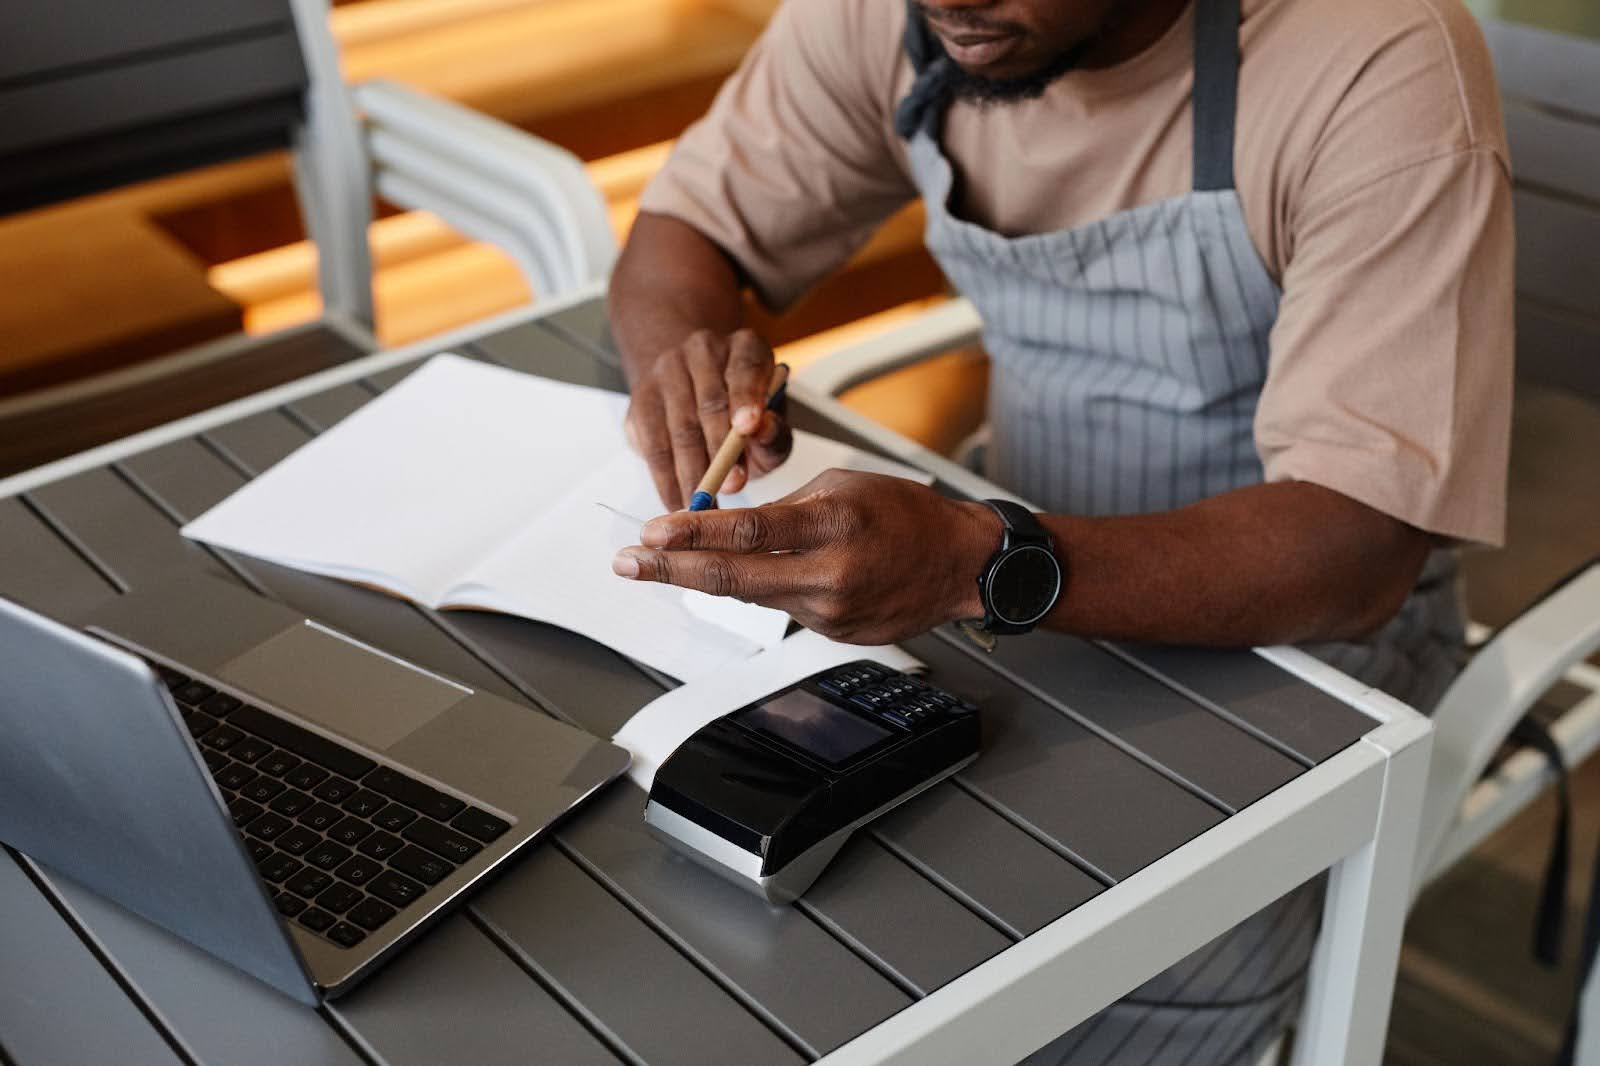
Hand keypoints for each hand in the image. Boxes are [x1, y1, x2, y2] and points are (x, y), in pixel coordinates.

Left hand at [611, 470, 1002, 643]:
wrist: (960, 566)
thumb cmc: (906, 515)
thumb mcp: (844, 486)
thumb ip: (785, 507)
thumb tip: (727, 525)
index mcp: (832, 525)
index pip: (747, 533)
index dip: (691, 535)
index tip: (650, 534)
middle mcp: (828, 574)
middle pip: (732, 579)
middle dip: (670, 571)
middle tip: (627, 564)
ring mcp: (830, 611)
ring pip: (751, 595)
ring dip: (704, 581)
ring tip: (663, 566)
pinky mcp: (834, 633)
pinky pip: (782, 607)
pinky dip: (760, 589)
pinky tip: (750, 576)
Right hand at [622, 328, 792, 510]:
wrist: (694, 391)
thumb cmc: (744, 417)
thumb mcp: (770, 425)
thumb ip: (774, 433)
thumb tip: (762, 431)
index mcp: (745, 347)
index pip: (746, 368)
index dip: (746, 397)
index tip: (748, 427)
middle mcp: (703, 349)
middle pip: (709, 402)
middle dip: (720, 451)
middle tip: (731, 487)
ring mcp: (668, 369)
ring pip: (679, 426)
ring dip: (692, 471)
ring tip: (704, 506)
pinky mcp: (641, 397)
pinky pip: (651, 443)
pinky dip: (665, 477)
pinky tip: (677, 501)